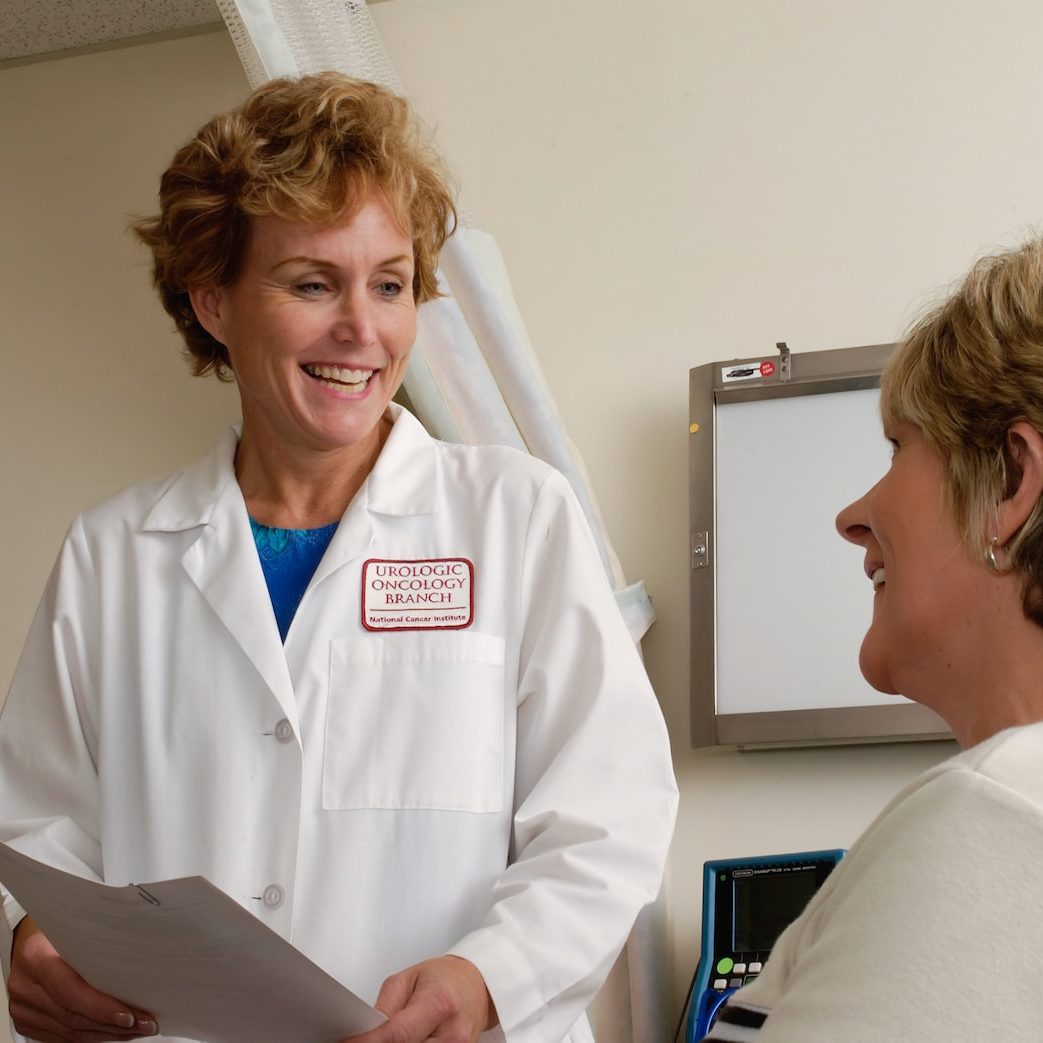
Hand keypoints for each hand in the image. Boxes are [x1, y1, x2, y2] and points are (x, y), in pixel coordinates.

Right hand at [8, 917, 157, 1042]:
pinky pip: (61, 1035)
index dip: (101, 1007)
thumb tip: (138, 955)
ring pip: (69, 1031)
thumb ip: (95, 942)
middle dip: (113, 1024)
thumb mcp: (72, 924)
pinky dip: (90, 1034)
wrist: (22, 937)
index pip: (71, 991)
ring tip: (135, 1028)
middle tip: (145, 1023)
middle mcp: (24, 986)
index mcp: (35, 957)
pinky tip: (112, 1030)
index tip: (130, 1014)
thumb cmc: (55, 925)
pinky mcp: (27, 1021)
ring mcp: (23, 1008)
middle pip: (73, 1016)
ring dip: (106, 1032)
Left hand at [340, 955, 495, 1042]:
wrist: (477, 986)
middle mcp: (452, 1033)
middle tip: (366, 1039)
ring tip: (387, 1037)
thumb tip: (366, 1031)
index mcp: (439, 1003)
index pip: (398, 1035)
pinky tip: (408, 1041)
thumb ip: (386, 1006)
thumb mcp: (408, 978)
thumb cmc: (445, 977)